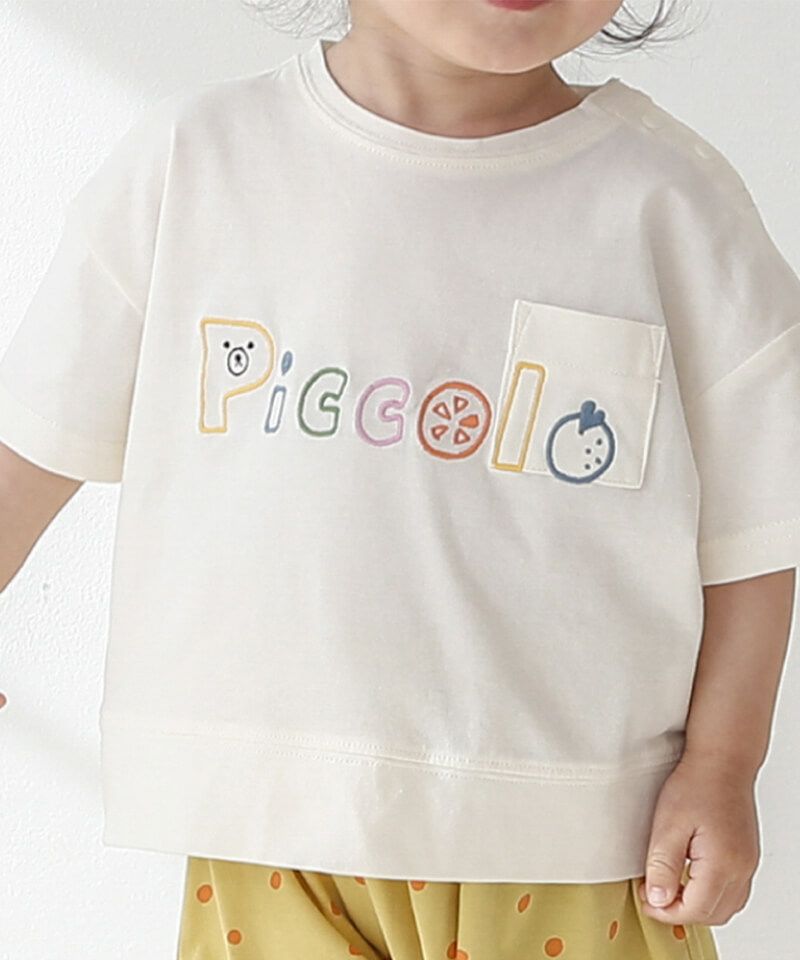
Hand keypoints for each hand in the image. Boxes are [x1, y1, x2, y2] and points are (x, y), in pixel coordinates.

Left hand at [638, 752, 760, 925]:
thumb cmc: (697, 785)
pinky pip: (733, 892)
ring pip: (725, 907)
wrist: (722, 762)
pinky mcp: (746, 857)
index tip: (645, 898)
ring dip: (697, 906)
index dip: (666, 911)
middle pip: (712, 914)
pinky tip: (691, 880)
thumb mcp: (668, 825)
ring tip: (670, 887)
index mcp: (722, 864)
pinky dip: (711, 895)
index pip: (694, 910)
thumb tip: (658, 899)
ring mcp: (747, 864)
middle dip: (680, 912)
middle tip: (653, 894)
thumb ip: (663, 866)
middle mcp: (741, 869)